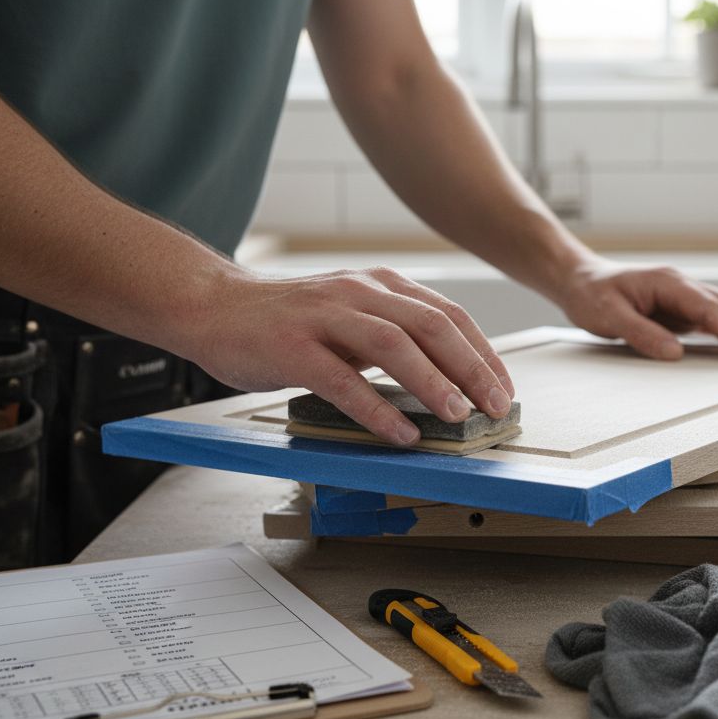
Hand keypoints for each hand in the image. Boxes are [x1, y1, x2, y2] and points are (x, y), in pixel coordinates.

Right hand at [191, 267, 513, 445]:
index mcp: (379, 285)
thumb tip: (452, 377)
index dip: (483, 353)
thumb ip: (395, 335)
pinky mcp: (292, 347)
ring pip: (393, 345)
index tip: (504, 388)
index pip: (448, 315)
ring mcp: (324, 317)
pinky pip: (342, 380)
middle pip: (431, 325)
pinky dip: (376, 409)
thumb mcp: (352, 316)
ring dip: (432, 382)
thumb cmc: (288, 321)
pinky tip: (400, 433)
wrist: (213, 306)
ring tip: (457, 416)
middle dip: (471, 368)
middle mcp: (358, 293)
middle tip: (494, 406)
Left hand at [553, 259, 717, 360]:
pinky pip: (715, 321)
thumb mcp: (607, 316)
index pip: (710, 309)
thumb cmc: (590, 295)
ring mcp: (684, 297)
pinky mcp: (680, 309)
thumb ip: (641, 333)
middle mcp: (683, 286)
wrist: (578, 279)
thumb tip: (676, 353)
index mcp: (669, 282)